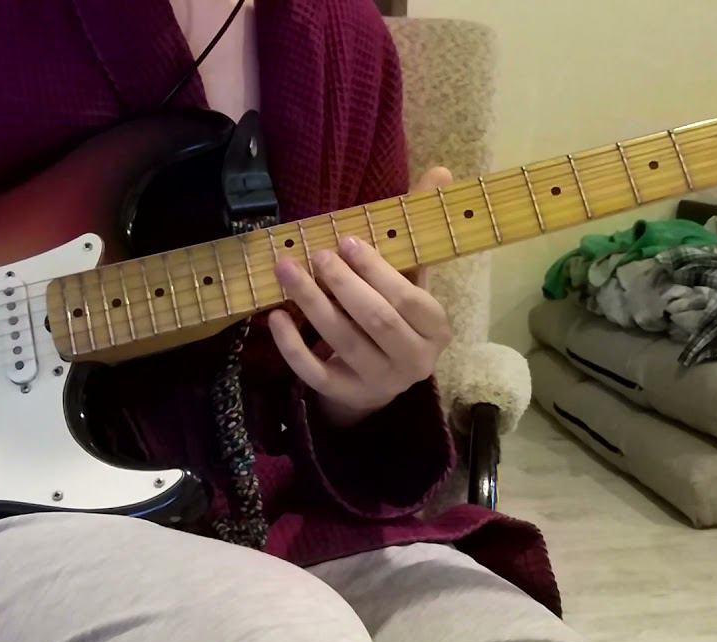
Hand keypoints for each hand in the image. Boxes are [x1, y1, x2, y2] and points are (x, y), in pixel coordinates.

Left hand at [268, 168, 454, 426]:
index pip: (409, 299)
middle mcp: (413, 361)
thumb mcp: (410, 276)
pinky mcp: (344, 394)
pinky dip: (292, 346)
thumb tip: (441, 171)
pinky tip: (275, 318)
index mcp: (435, 329)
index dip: (376, 269)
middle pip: (376, 320)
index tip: (346, 241)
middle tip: (316, 254)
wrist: (381, 378)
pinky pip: (315, 373)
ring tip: (287, 270)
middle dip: (343, 284)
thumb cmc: (397, 316)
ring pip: (343, 342)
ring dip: (311, 302)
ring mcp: (379, 382)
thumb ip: (417, 229)